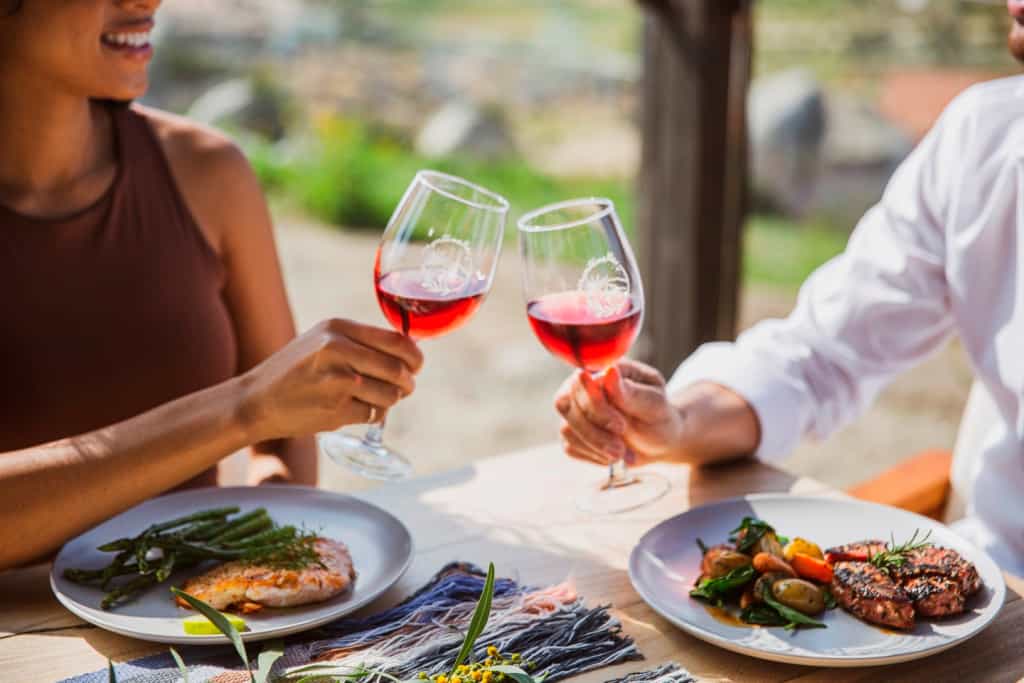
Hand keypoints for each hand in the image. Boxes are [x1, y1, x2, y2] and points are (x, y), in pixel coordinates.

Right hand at [238, 318, 422, 441]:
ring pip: (390, 395)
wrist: (255, 401)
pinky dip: (371, 416)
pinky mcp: (335, 409)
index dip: (414, 356)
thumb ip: (360, 343)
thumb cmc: (295, 371)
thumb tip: (408, 353)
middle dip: (408, 383)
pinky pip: (373, 414)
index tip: (416, 366)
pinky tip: (353, 410)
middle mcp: (338, 349)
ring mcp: (337, 380)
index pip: (396, 340)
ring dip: (390, 402)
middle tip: (405, 389)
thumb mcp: (322, 341)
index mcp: (338, 327)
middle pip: (398, 369)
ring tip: (375, 400)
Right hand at [554, 359, 684, 466]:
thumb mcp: (654, 403)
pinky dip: (594, 455)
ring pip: (566, 428)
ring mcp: (574, 409)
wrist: (658, 440)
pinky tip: (614, 455)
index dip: (594, 404)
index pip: (580, 380)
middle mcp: (582, 386)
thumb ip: (631, 391)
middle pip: (565, 404)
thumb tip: (609, 372)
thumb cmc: (658, 415)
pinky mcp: (572, 433)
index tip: (620, 426)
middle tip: (621, 448)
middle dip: (594, 431)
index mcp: (603, 369)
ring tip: (622, 453)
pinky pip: (570, 447)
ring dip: (596, 446)